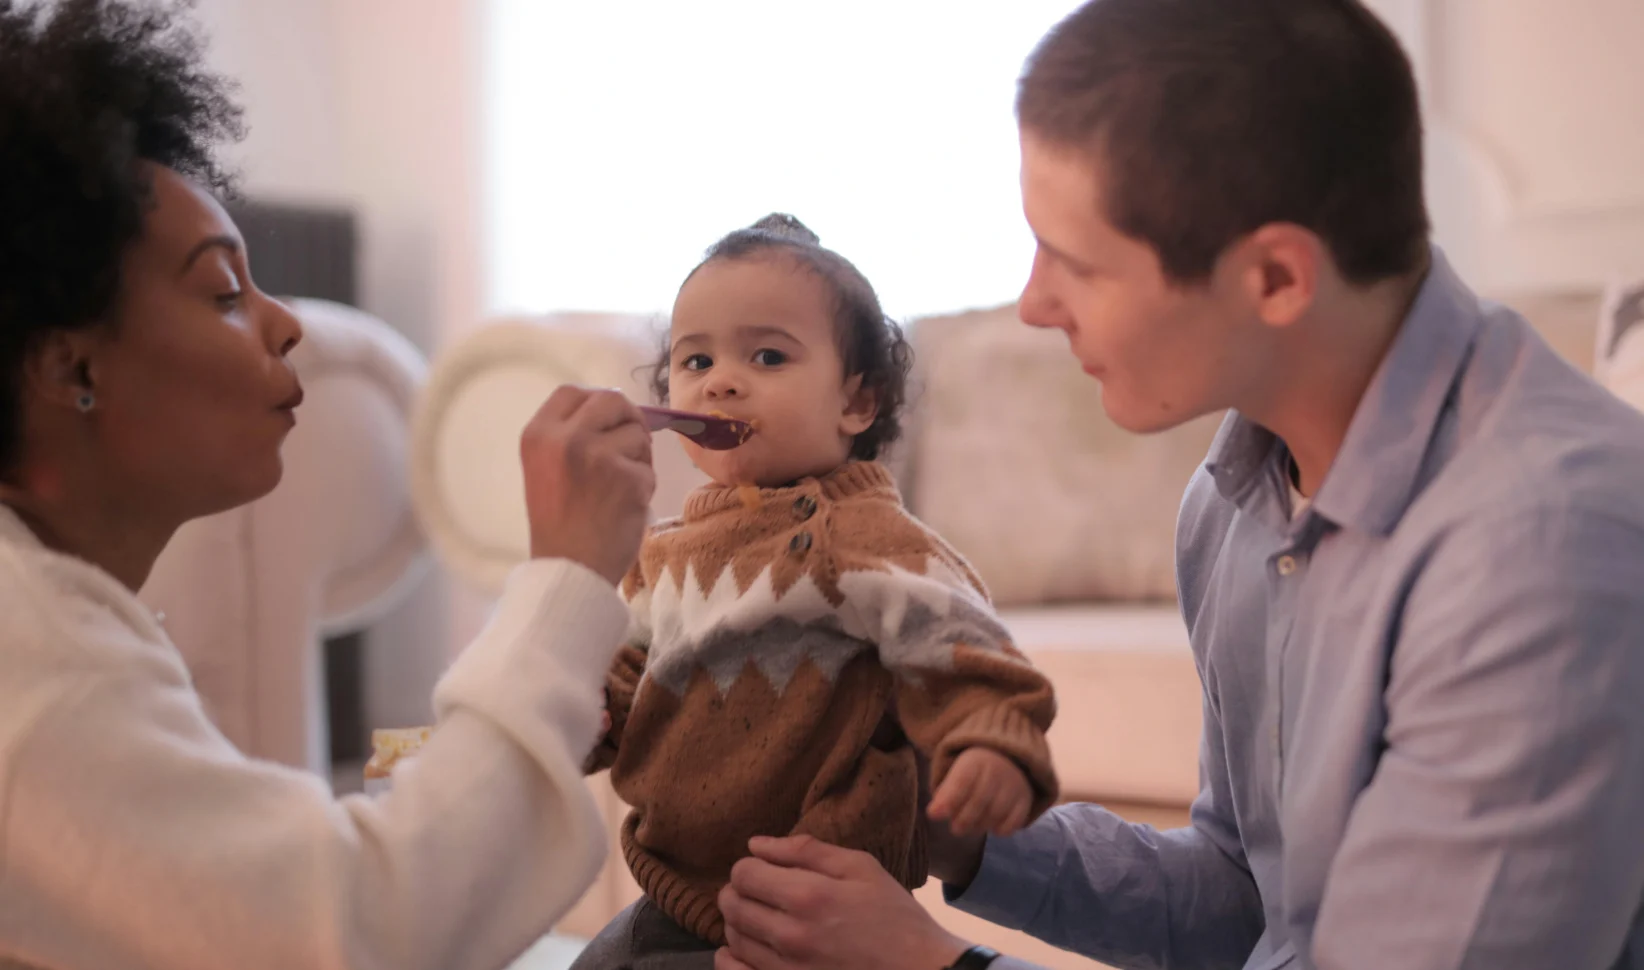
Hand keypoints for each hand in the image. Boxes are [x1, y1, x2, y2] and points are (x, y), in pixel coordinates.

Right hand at [519, 386, 653, 585]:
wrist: (569, 572)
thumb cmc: (560, 525)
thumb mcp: (545, 469)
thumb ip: (569, 435)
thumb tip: (616, 406)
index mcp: (538, 435)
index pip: (571, 392)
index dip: (594, 400)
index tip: (606, 417)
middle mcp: (566, 438)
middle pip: (610, 400)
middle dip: (627, 417)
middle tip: (630, 443)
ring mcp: (598, 457)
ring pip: (637, 435)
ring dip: (638, 459)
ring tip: (617, 489)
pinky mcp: (628, 478)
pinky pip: (649, 469)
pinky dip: (644, 487)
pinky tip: (624, 508)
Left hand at [716, 835, 969, 969]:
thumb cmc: (894, 917)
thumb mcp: (861, 868)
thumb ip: (806, 850)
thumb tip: (756, 844)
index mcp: (807, 896)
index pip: (744, 874)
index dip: (749, 866)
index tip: (764, 869)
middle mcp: (790, 936)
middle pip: (732, 906)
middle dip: (739, 891)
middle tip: (759, 891)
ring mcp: (786, 969)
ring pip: (732, 939)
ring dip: (739, 922)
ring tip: (762, 917)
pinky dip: (731, 959)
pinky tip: (745, 949)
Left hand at [928, 748, 1031, 837]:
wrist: (1008, 759)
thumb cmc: (974, 772)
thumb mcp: (955, 773)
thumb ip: (944, 794)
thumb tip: (934, 815)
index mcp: (974, 761)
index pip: (962, 782)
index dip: (948, 800)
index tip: (933, 814)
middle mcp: (997, 771)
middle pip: (979, 802)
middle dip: (963, 820)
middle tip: (956, 827)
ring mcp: (1014, 786)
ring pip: (995, 814)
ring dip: (980, 826)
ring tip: (972, 826)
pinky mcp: (1025, 800)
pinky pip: (1012, 823)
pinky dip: (999, 830)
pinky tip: (991, 825)